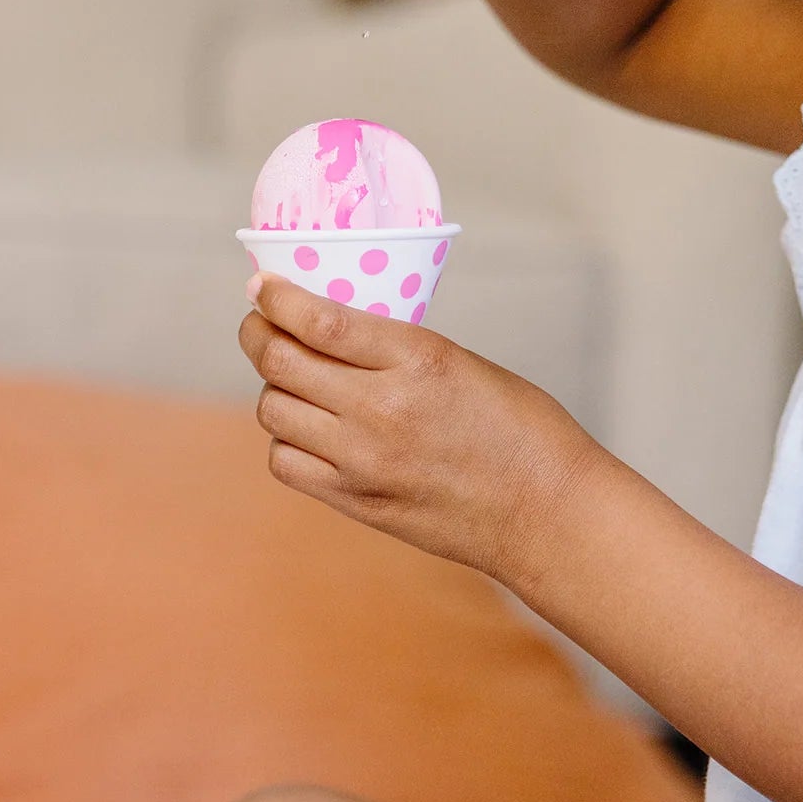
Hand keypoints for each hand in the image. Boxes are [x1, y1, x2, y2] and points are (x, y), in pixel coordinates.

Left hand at [240, 275, 592, 579]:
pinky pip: (285, 462)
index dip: (275, 299)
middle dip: (257, 335)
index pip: (317, 320)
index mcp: (418, 359)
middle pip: (280, 362)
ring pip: (272, 411)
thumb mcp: (463, 363)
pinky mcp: (355, 501)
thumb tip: (328, 333)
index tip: (262, 288)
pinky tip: (305, 430)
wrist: (545, 513)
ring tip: (292, 381)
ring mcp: (362, 460)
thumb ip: (395, 350)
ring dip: (273, 389)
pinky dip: (285, 439)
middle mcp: (381, 409)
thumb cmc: (521, 431)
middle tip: (258, 326)